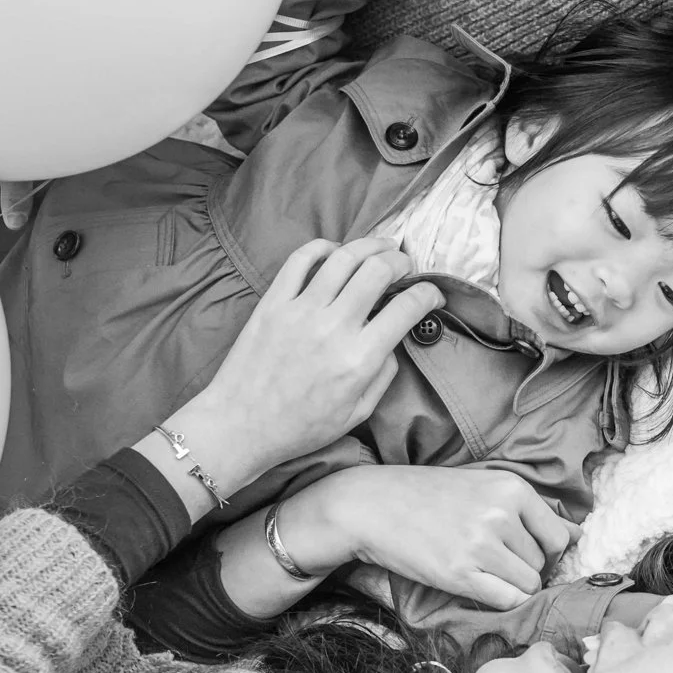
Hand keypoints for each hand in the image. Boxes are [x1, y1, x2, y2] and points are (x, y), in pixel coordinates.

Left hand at [164, 238, 442, 492]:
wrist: (241, 426)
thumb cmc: (300, 427)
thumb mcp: (357, 413)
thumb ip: (383, 374)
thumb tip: (393, 340)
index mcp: (359, 359)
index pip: (408, 308)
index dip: (429, 294)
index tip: (431, 294)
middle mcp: (333, 328)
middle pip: (378, 269)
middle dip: (401, 260)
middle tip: (405, 265)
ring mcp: (300, 311)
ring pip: (344, 256)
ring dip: (370, 245)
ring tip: (380, 248)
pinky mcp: (273, 303)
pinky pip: (300, 259)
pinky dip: (323, 247)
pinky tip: (334, 252)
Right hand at [292, 464, 579, 611]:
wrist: (372, 505)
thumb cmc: (428, 495)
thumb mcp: (483, 485)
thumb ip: (529, 509)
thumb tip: (579, 534)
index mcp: (512, 488)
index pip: (559, 536)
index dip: (546, 552)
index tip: (523, 554)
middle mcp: (501, 514)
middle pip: (542, 563)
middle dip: (524, 569)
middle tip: (491, 562)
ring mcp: (481, 545)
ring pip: (528, 585)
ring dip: (511, 586)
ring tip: (481, 572)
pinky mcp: (460, 573)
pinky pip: (507, 600)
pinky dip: (500, 601)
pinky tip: (478, 587)